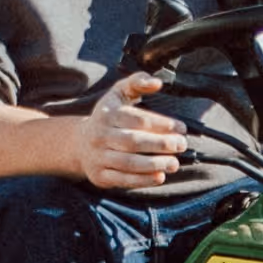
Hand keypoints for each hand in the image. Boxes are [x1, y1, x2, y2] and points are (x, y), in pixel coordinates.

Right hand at [64, 72, 189, 190]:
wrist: (80, 143)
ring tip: (174, 164)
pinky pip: (123, 179)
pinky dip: (143, 180)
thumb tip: (157, 83)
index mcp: (107, 113)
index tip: (180, 129)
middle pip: (133, 141)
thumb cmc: (110, 115)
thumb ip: (138, 82)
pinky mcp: (99, 176)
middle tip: (181, 145)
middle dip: (161, 144)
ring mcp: (97, 157)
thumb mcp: (119, 93)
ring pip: (128, 163)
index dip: (161, 124)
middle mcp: (99, 135)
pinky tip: (160, 177)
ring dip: (155, 164)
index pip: (137, 119)